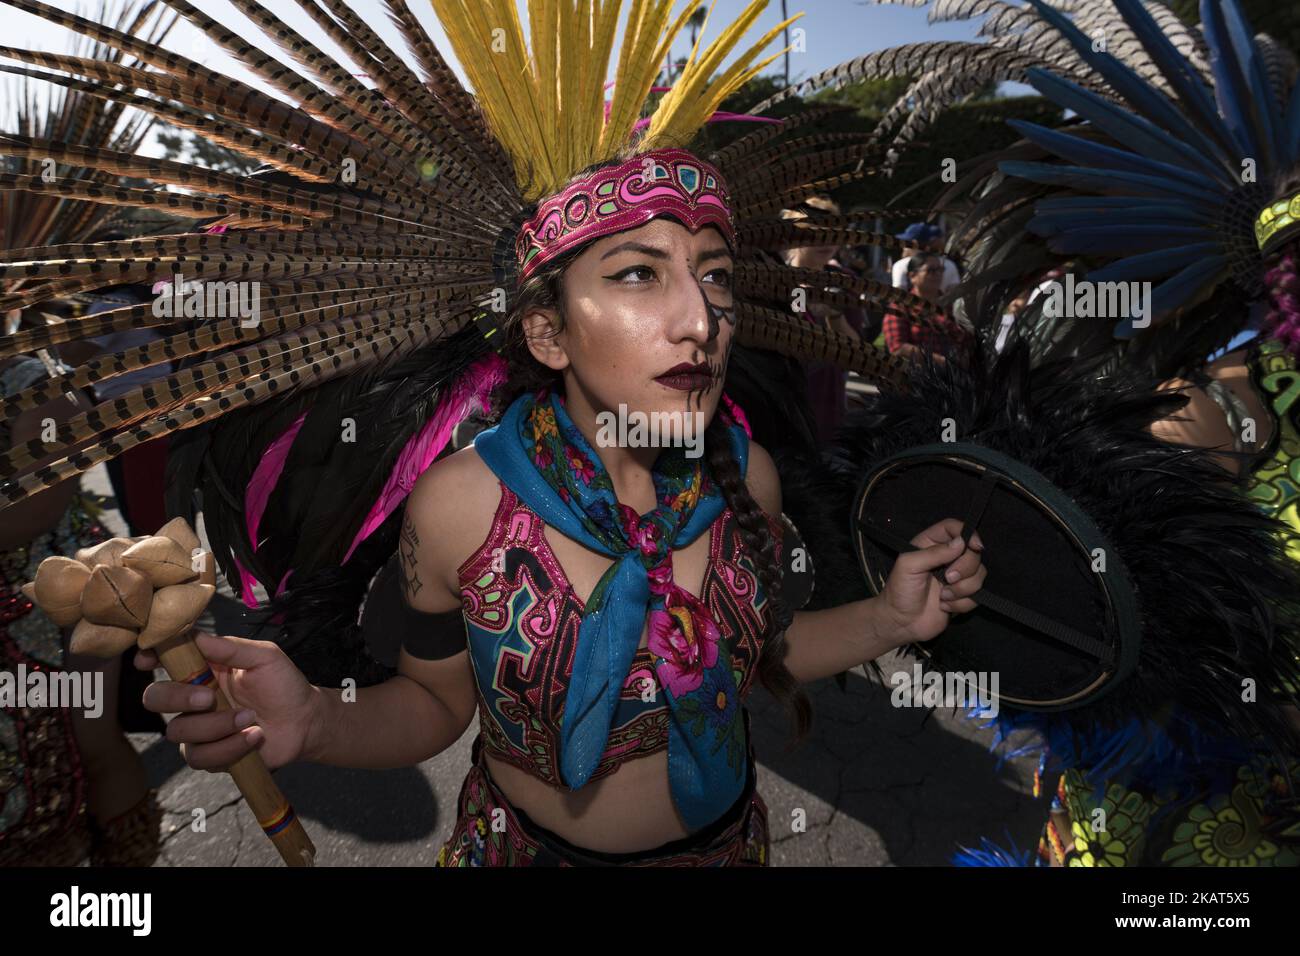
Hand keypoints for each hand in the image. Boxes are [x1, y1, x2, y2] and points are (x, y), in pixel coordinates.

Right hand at [135, 631, 317, 771]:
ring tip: (250, 718)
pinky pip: (201, 756)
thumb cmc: (283, 684)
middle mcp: (193, 699)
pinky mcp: (209, 755)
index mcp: (202, 669)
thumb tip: (195, 636)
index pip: (164, 662)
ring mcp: (198, 729)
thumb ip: (231, 647)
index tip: (147, 660)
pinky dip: (229, 747)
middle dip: (177, 698)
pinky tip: (254, 736)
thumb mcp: (264, 657)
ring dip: (216, 726)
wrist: (304, 721)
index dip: (149, 658)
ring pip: (179, 732)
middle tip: (209, 698)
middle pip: (155, 698)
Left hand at [878, 519, 985, 644]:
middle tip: (947, 579)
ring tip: (942, 596)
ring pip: (979, 575)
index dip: (968, 533)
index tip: (975, 546)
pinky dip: (961, 603)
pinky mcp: (963, 596)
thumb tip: (961, 543)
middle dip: (964, 568)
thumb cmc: (900, 591)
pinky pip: (977, 595)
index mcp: (931, 544)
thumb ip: (934, 553)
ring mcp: (957, 577)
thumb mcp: (909, 566)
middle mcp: (947, 558)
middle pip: (973, 552)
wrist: (901, 623)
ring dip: (962, 589)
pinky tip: (944, 606)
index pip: (954, 528)